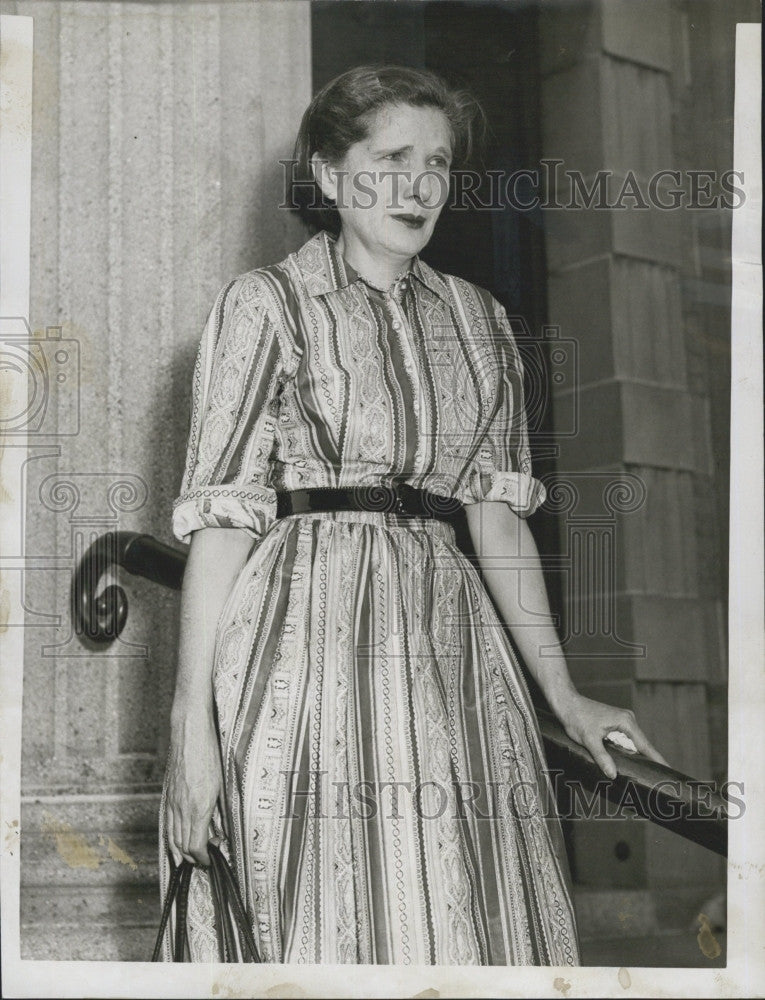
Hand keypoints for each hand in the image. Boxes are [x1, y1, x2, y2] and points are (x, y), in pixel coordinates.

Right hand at [164, 714, 221, 866]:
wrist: (189, 734)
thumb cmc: (208, 755)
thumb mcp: (221, 784)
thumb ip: (222, 811)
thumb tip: (224, 830)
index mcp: (199, 807)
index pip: (197, 845)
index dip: (202, 858)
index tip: (209, 861)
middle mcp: (183, 808)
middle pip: (183, 844)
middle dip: (192, 858)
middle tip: (202, 861)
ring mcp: (173, 802)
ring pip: (172, 836)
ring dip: (179, 851)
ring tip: (187, 860)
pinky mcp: (168, 794)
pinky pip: (166, 822)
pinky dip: (170, 836)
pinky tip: (174, 841)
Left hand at [555, 693, 669, 778]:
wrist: (567, 703)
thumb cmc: (577, 718)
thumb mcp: (589, 739)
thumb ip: (602, 757)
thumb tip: (613, 775)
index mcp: (626, 722)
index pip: (646, 745)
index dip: (657, 760)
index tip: (669, 771)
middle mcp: (628, 720)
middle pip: (642, 746)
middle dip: (649, 761)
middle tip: (658, 780)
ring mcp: (622, 721)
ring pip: (633, 744)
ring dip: (638, 757)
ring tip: (646, 775)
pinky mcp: (616, 724)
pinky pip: (626, 740)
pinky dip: (628, 751)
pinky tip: (630, 762)